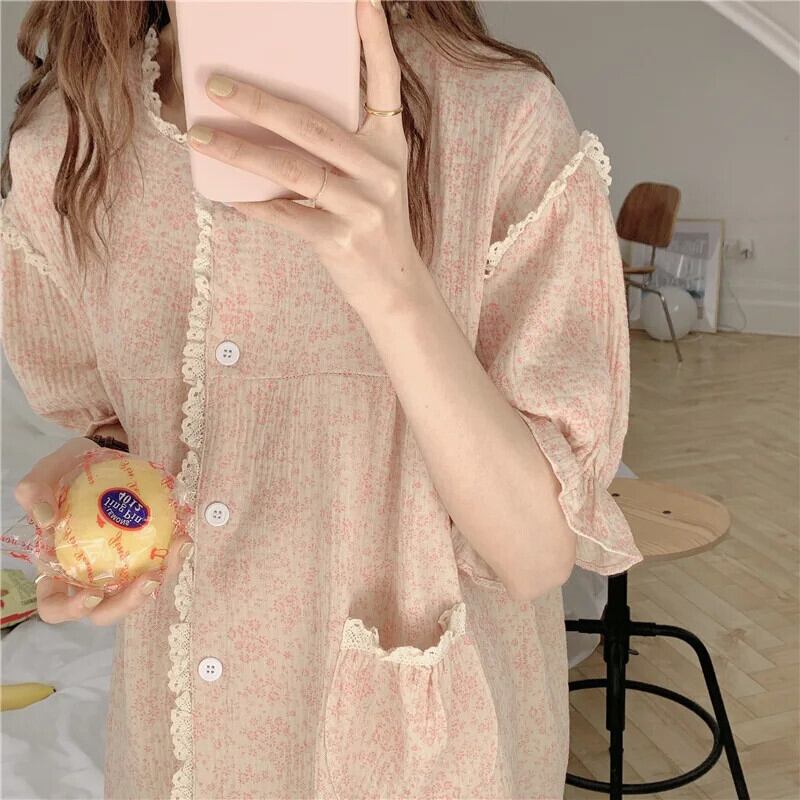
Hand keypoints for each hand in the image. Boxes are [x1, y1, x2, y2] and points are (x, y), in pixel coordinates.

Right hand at [14, 436, 193, 625]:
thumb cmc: (68, 470)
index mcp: (55, 569)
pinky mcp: (144, 552)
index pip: (55, 605)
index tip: (93, 595)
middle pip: (104, 611)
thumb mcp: (47, 472)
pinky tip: (182, 537)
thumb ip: (35, 491)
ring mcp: (119, 566)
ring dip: (162, 578)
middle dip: (128, 604)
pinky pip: (159, 562)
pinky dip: (172, 555)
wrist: (102, 455)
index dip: (72, 609)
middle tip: (148, 580)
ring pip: (139, 591)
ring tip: (176, 552)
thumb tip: (46, 520)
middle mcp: (88, 575)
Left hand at [187, 0, 427, 317]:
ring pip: (293, 169)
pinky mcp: (343, 241)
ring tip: (200, 136)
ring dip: (241, 151)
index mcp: (391, 145)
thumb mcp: (372, 177)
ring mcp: (364, 206)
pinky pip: (288, 217)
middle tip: (216, 84)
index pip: (385, 83)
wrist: (395, 288)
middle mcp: (382, 170)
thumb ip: (339, 146)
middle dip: (260, 101)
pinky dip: (256, 206)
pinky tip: (229, 197)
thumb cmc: (373, 224)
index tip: (359, 0)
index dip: (374, 40)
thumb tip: (271, 118)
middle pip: (314, 124)